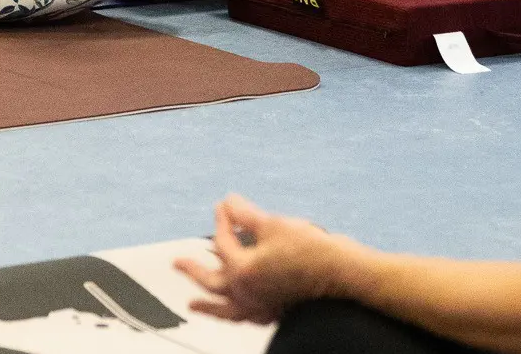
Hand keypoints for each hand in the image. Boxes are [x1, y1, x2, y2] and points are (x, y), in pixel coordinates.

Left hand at [174, 195, 356, 324]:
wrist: (342, 274)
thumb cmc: (311, 251)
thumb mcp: (273, 224)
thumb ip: (246, 215)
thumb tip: (229, 203)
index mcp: (242, 270)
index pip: (223, 241)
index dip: (223, 219)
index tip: (224, 206)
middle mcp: (246, 292)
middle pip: (211, 281)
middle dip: (193, 270)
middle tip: (177, 263)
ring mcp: (260, 306)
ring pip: (226, 308)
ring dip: (208, 305)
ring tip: (193, 304)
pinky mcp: (275, 313)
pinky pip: (247, 318)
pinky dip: (235, 315)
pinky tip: (235, 312)